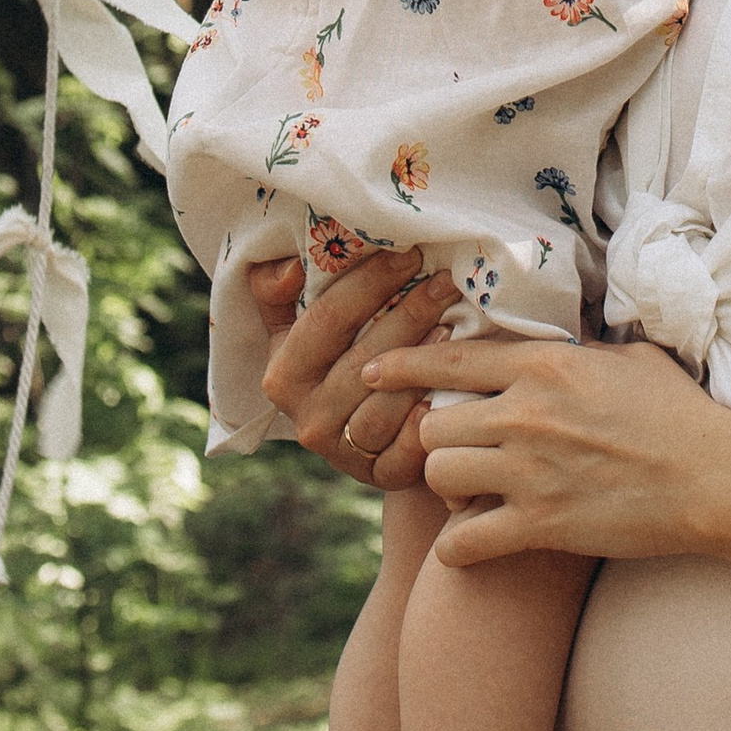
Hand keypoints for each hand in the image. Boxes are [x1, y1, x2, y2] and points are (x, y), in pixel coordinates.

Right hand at [250, 246, 459, 487]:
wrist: (365, 430)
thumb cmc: (334, 358)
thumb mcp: (295, 324)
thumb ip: (276, 289)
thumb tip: (291, 268)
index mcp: (281, 377)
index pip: (328, 319)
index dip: (370, 282)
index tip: (409, 253)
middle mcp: (308, 420)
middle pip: (365, 359)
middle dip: (410, 313)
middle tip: (446, 281)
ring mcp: (345, 453)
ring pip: (388, 403)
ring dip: (423, 363)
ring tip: (454, 325)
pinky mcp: (382, 476)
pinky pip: (410, 445)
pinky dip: (429, 414)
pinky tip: (451, 384)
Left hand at [362, 330, 730, 587]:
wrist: (714, 479)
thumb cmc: (681, 414)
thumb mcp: (630, 357)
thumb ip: (581, 348)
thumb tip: (563, 335)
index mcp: (545, 365)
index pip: (448, 359)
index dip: (400, 365)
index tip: (372, 371)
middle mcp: (525, 413)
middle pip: (432, 424)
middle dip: (436, 438)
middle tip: (459, 449)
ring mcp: (529, 471)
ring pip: (438, 475)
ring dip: (447, 486)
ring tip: (470, 491)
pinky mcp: (540, 525)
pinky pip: (461, 542)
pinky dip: (458, 548)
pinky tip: (471, 544)